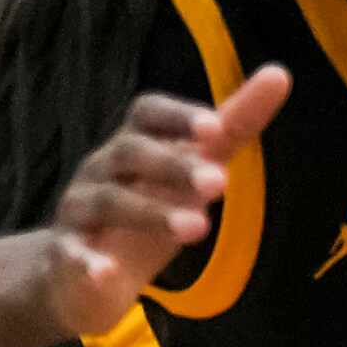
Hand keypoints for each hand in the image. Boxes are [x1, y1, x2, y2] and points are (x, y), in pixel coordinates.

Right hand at [42, 67, 288, 335]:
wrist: (85, 271)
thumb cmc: (153, 202)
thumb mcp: (197, 164)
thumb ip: (236, 124)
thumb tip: (280, 73)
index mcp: (136, 141)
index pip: (148, 113)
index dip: (178, 116)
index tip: (215, 127)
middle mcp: (102, 167)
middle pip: (131, 154)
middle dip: (175, 166)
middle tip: (220, 183)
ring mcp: (79, 209)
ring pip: (109, 202)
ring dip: (152, 214)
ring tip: (199, 228)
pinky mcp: (66, 254)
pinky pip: (71, 254)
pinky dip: (87, 263)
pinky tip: (106, 273)